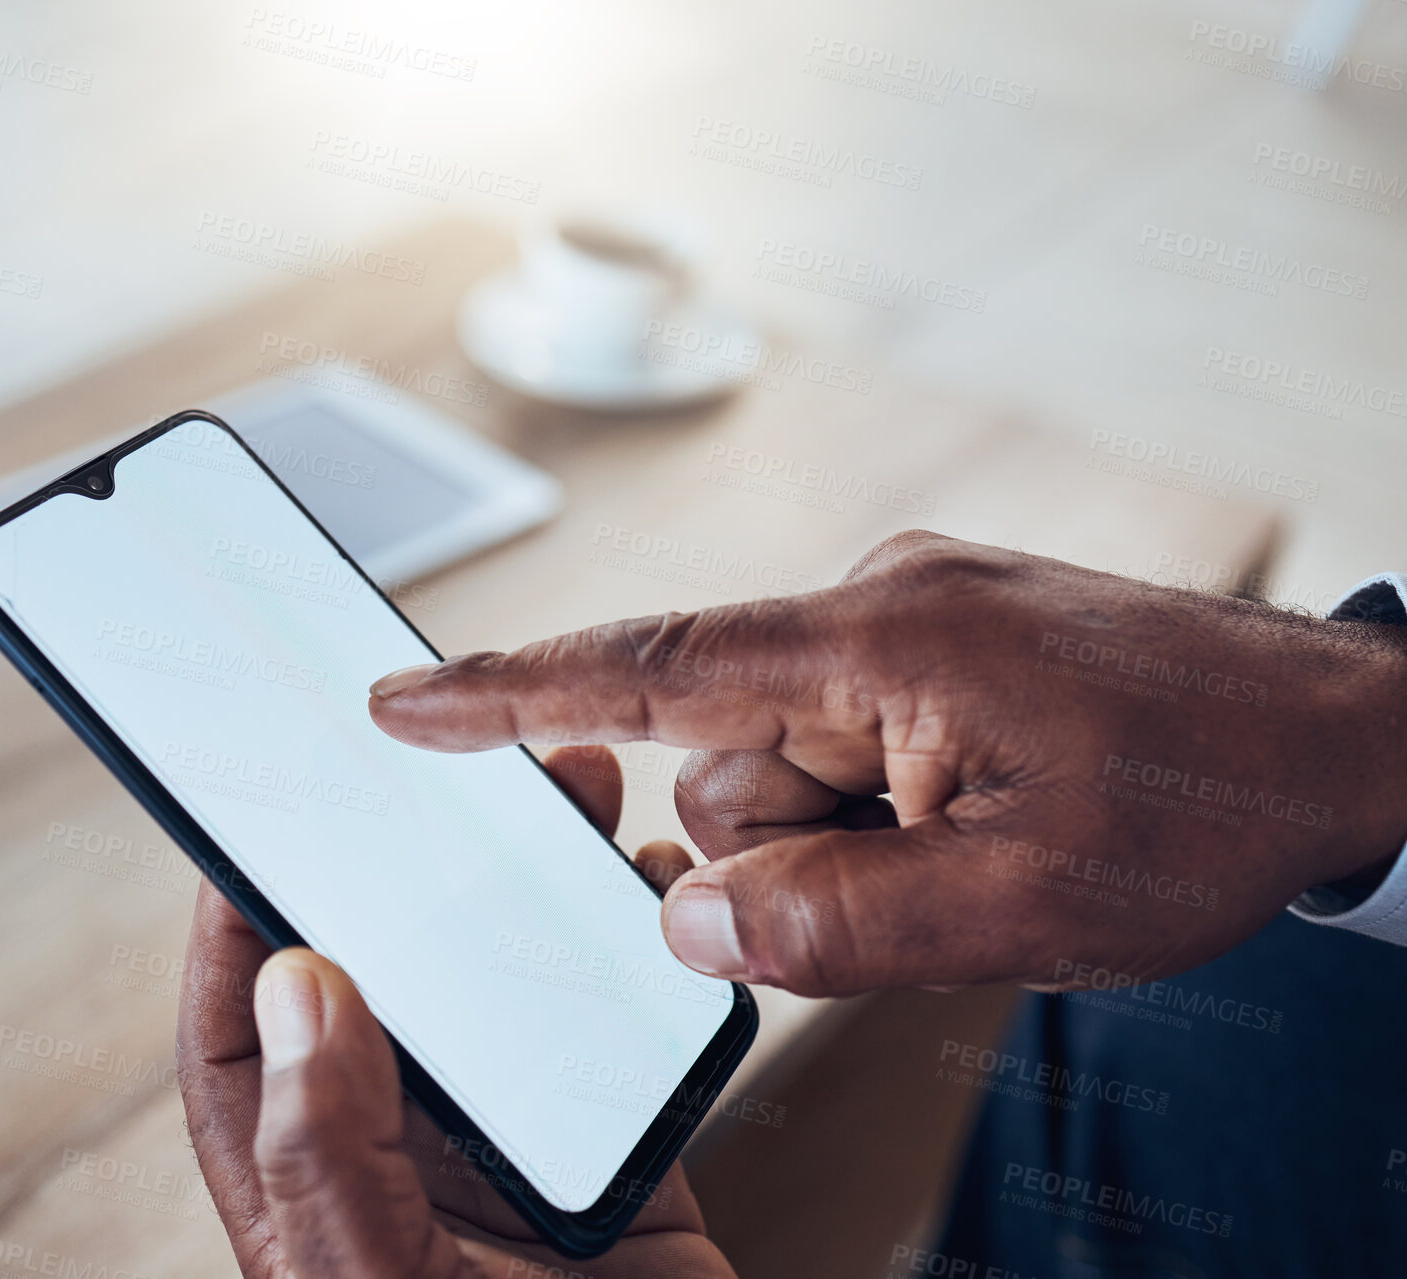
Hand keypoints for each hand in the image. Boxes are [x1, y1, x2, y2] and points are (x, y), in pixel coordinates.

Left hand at [176, 745, 734, 1278]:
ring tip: (569, 803)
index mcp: (313, 1191)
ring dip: (532, 890)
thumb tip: (300, 987)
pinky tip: (644, 899)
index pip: (244, 1034)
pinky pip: (612, 1027)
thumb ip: (330, 1157)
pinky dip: (631, 953)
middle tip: (446, 776)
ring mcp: (512, 1149)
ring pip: (503, 986)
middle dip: (415, 867)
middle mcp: (405, 1155)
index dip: (241, 920)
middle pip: (391, 978)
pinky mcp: (613, 1151)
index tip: (264, 817)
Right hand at [368, 531, 1406, 994]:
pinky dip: (883, 814)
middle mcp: (877, 612)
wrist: (1339, 737)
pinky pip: (852, 748)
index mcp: (880, 643)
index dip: (510, 689)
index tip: (401, 697)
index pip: (652, 669)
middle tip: (920, 882)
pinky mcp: (941, 654)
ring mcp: (913, 628)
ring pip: (793, 771)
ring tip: (975, 853)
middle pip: (732, 762)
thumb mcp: (1020, 905)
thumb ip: (834, 921)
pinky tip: (978, 828)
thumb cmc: (1205, 799)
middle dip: (788, 850)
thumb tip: (685, 921)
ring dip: (848, 842)